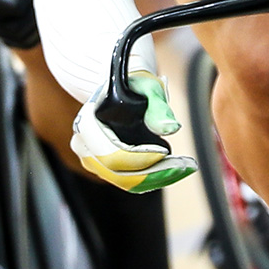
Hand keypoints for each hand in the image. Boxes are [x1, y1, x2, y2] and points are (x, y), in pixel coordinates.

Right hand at [72, 70, 196, 191]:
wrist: (123, 90)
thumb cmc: (134, 86)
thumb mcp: (148, 87)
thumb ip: (158, 106)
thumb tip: (170, 128)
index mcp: (88, 121)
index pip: (110, 152)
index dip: (138, 157)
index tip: (165, 152)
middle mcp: (84, 143)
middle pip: (116, 171)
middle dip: (153, 172)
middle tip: (184, 165)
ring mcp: (92, 158)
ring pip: (123, 180)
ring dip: (155, 178)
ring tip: (183, 168)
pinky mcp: (105, 168)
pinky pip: (127, 182)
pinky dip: (152, 180)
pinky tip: (173, 171)